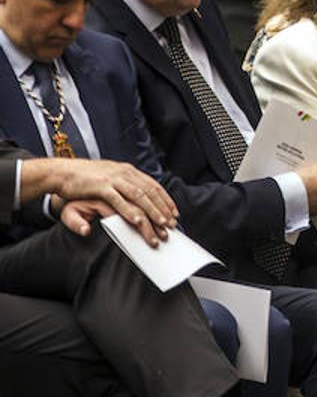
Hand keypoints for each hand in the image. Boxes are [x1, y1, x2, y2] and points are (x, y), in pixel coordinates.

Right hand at [35, 158, 175, 240]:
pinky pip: (119, 201)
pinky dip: (130, 211)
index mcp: (128, 171)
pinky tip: (138, 221)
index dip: (165, 200)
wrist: (62, 172)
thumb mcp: (110, 178)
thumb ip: (125, 186)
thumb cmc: (86, 178)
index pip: (153, 186)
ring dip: (152, 212)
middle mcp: (124, 173)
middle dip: (163, 209)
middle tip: (172, 224)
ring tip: (161, 225)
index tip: (174, 213)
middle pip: (150, 193)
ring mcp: (113, 179)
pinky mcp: (101, 186)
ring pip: (139, 197)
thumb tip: (139, 196)